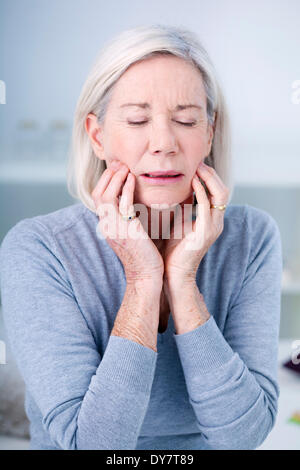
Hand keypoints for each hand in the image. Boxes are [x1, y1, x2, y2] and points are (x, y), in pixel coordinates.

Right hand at [91, 160, 163, 282]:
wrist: (147, 275)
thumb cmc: (144, 254)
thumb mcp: (132, 232)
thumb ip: (130, 216)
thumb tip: (137, 201)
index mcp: (107, 225)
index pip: (98, 198)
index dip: (105, 181)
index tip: (117, 169)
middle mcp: (106, 225)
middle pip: (98, 193)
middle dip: (108, 176)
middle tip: (119, 163)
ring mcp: (114, 228)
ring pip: (106, 196)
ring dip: (115, 178)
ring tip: (125, 167)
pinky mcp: (126, 230)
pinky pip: (122, 204)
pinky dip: (126, 188)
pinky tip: (132, 179)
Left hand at [162, 160, 229, 285]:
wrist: (173, 273)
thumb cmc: (173, 250)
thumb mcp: (179, 222)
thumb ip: (183, 207)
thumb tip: (177, 191)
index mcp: (211, 219)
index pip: (217, 191)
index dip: (209, 176)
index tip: (195, 164)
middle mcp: (216, 222)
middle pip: (222, 189)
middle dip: (211, 173)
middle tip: (197, 161)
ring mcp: (213, 227)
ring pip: (220, 194)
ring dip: (208, 178)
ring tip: (196, 167)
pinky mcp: (205, 232)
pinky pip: (206, 205)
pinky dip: (201, 190)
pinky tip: (192, 181)